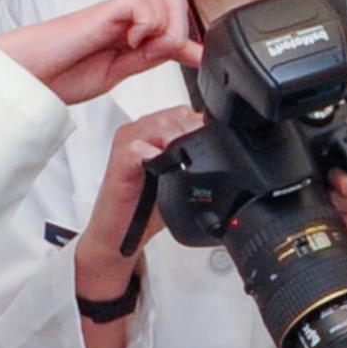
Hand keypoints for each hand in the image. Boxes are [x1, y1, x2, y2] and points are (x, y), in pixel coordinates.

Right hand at [0, 0, 200, 103]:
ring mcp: (114, 10)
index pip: (172, 21)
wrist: (25, 74)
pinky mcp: (103, 9)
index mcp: (127, 32)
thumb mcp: (114, 73)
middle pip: (174, 0)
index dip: (190, 40)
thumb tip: (179, 53)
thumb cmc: (57, 73)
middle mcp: (124, 16)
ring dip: (159, 27)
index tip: (201, 59)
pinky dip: (145, 21)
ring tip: (134, 47)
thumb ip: (146, 59)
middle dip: (175, 31)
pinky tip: (128, 39)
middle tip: (150, 53)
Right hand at [76, 105, 206, 296]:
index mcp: (155, 131)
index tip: (215, 148)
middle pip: (177, 114)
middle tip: (201, 160)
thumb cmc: (146, 207)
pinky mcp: (118, 160)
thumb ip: (198, 163)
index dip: (203, 129)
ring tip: (183, 166)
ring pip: (161, 124)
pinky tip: (163, 174)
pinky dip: (156, 159)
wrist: (119, 233)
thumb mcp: (180, 181)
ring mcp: (127, 142)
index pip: (187, 115)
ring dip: (178, 144)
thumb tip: (229, 159)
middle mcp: (140, 131)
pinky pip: (138, 149)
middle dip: (195, 135)